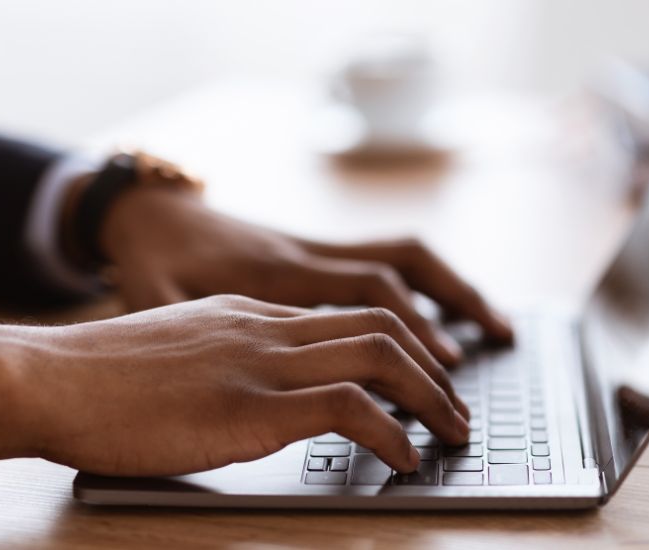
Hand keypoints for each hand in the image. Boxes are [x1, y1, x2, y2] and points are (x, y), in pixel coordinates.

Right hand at [0, 296, 470, 476]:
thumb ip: (230, 359)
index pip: (353, 314)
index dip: (405, 342)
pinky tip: (405, 457)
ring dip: (431, 396)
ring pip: (379, 357)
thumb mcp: (182, 349)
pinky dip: (391, 432)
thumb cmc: (103, 376)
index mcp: (255, 313)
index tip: (428, 374)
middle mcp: (269, 327)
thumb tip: (262, 390)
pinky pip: (348, 408)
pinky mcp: (249, 405)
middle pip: (383, 327)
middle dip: (435, 367)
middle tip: (458, 406)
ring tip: (454, 431)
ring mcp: (262, 362)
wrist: (48, 377)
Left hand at [99, 188, 512, 365]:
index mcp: (276, 271)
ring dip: (453, 287)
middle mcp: (308, 253)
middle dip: (456, 299)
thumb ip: (196, 331)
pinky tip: (443, 314)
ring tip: (494, 324)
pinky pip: (384, 260)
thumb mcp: (160, 300)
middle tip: (501, 339)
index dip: (410, 326)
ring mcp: (316, 248)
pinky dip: (424, 285)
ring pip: (402, 254)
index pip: (365, 289)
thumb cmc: (151, 263)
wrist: (148, 213)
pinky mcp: (315, 252)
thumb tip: (231, 376)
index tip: (441, 368)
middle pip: (402, 261)